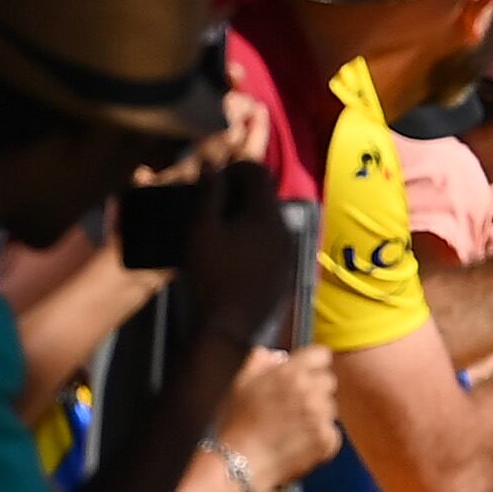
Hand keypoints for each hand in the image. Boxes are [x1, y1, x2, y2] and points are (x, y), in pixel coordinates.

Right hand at [176, 159, 293, 342]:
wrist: (230, 326)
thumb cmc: (211, 275)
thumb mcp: (202, 230)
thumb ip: (210, 194)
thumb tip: (212, 165)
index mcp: (265, 215)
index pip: (258, 172)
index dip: (236, 168)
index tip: (216, 179)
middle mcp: (286, 229)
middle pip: (267, 195)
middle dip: (244, 191)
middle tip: (216, 202)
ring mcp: (290, 251)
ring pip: (272, 219)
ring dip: (251, 214)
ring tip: (224, 227)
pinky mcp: (288, 270)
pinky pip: (275, 241)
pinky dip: (258, 236)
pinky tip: (238, 251)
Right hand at [213, 345, 340, 488]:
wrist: (242, 462)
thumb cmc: (238, 422)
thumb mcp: (240, 382)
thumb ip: (259, 360)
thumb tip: (276, 355)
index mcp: (290, 373)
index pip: (321, 355)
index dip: (314, 363)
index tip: (307, 372)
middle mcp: (310, 392)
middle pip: (329, 381)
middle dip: (315, 389)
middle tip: (296, 404)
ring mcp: (321, 417)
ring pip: (330, 408)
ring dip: (318, 414)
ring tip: (293, 426)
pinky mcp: (328, 440)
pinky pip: (332, 432)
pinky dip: (320, 437)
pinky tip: (299, 442)